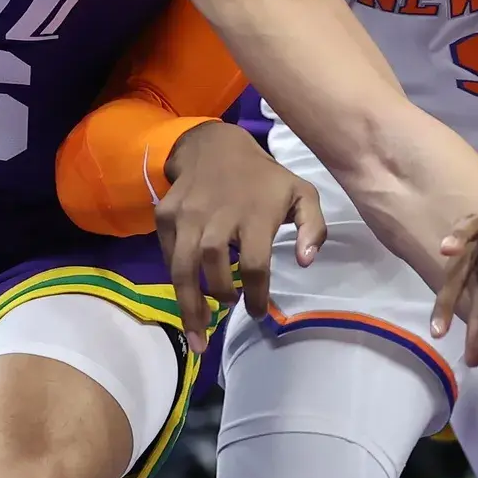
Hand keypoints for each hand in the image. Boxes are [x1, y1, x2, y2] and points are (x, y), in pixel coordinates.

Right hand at [155, 121, 325, 352]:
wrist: (215, 145)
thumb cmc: (263, 178)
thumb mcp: (301, 193)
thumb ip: (312, 227)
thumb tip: (305, 262)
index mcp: (254, 214)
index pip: (254, 264)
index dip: (255, 295)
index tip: (257, 312)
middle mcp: (217, 215)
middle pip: (212, 266)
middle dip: (219, 296)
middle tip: (228, 309)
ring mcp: (187, 214)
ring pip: (182, 265)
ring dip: (188, 303)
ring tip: (196, 332)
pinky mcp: (166, 215)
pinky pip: (167, 254)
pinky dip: (175, 277)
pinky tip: (185, 294)